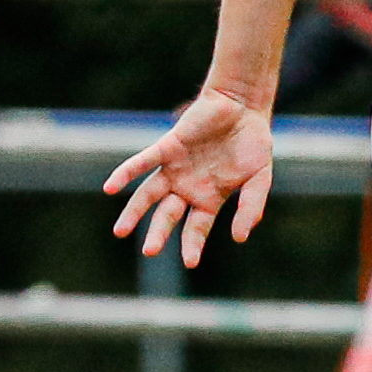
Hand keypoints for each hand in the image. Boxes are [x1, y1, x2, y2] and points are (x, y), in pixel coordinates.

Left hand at [105, 87, 275, 266]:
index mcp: (210, 198)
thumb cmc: (253, 144)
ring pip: (148, 194)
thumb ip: (251, 207)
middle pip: (168, 215)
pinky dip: (126, 174)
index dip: (193, 245)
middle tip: (149, 251)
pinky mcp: (167, 147)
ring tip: (120, 232)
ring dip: (134, 212)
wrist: (242, 107)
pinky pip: (142, 162)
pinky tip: (110, 188)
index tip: (191, 263)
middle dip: (158, 233)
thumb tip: (240, 238)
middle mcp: (188, 187)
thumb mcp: (260, 178)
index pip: (197, 228)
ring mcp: (175, 168)